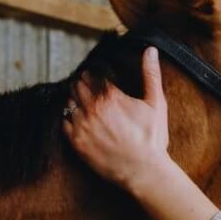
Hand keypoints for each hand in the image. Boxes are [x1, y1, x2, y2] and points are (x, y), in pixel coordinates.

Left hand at [63, 46, 170, 190]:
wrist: (144, 171)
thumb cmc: (152, 138)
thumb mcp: (156, 103)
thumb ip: (151, 74)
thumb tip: (151, 49)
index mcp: (110, 96)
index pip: (93, 76)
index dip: (94, 76)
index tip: (96, 78)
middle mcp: (92, 108)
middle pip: (78, 87)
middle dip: (82, 85)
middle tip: (86, 87)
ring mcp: (82, 126)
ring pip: (69, 103)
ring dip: (74, 100)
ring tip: (82, 102)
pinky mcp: (76, 143)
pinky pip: (64, 123)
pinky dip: (69, 118)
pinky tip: (77, 119)